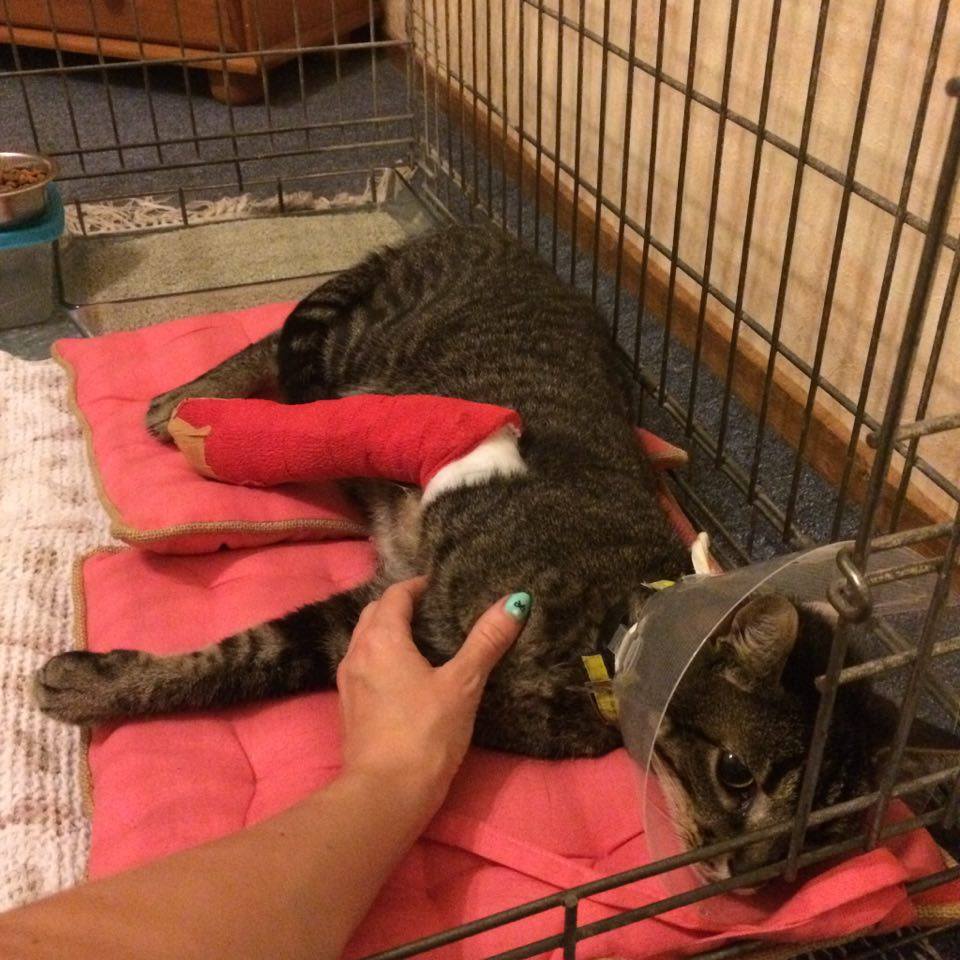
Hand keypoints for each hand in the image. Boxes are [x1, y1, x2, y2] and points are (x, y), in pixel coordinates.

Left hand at [336, 578, 531, 813]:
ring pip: (365, 640)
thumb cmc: (426, 733)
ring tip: (422, 639)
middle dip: (400, 605)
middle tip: (433, 609)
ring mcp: (348, 681)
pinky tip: (404, 675)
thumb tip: (516, 601)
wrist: (385, 794)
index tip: (440, 586)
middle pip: (374, 614)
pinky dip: (381, 656)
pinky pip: (363, 665)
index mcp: (381, 638)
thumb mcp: (463, 684)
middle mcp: (357, 652)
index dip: (417, 586)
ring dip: (388, 631)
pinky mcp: (348, 707)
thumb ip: (486, 641)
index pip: (395, 595)